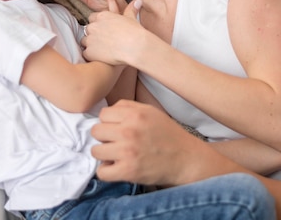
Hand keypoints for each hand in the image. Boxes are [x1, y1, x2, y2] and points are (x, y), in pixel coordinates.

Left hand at [81, 0, 145, 65]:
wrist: (135, 47)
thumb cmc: (134, 32)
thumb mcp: (131, 18)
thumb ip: (130, 9)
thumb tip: (137, 1)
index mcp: (102, 16)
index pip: (92, 18)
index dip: (97, 24)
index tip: (104, 30)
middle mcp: (94, 26)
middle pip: (87, 29)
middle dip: (93, 34)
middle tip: (103, 41)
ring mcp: (90, 39)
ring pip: (84, 42)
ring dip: (91, 45)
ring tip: (102, 50)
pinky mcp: (90, 52)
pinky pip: (86, 54)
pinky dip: (92, 56)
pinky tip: (100, 57)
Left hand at [90, 100, 206, 184]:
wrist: (185, 159)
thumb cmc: (168, 134)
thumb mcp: (151, 112)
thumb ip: (128, 107)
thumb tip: (105, 113)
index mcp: (134, 114)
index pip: (103, 114)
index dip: (109, 122)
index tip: (117, 128)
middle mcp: (129, 131)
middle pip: (96, 131)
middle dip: (105, 137)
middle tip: (117, 142)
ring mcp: (127, 152)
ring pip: (95, 151)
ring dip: (104, 154)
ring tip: (117, 155)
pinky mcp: (128, 171)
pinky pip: (101, 172)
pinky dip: (107, 171)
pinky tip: (117, 167)